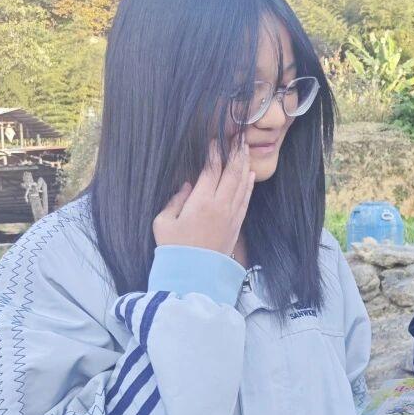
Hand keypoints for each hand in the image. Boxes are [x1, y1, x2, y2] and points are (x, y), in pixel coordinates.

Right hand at [153, 137, 254, 255]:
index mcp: (200, 202)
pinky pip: (245, 199)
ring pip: (242, 184)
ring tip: (246, 149)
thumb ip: (175, 200)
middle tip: (239, 137)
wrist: (194, 276)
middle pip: (232, 173)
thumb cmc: (174, 250)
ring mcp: (231, 215)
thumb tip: (187, 186)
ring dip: (244, 165)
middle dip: (236, 153)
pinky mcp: (236, 225)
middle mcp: (220, 206)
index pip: (211, 170)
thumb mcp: (163, 223)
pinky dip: (249, 185)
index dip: (214, 153)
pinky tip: (250, 174)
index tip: (215, 140)